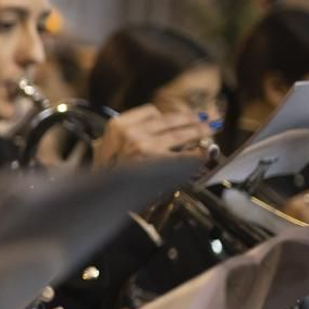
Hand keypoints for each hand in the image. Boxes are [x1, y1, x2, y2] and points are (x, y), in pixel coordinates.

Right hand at [92, 105, 213, 166]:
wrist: (100, 197)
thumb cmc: (104, 175)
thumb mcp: (108, 149)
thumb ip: (127, 138)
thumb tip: (159, 132)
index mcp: (117, 126)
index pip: (150, 112)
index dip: (168, 115)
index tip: (181, 118)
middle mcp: (130, 133)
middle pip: (168, 120)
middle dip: (190, 119)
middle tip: (204, 120)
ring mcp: (142, 146)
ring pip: (177, 133)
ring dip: (197, 131)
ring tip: (209, 130)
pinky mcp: (154, 162)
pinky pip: (181, 155)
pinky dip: (195, 154)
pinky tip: (202, 154)